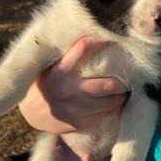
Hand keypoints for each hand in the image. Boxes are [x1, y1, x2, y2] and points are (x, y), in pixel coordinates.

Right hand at [18, 36, 128, 155]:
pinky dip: (115, 108)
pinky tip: (117, 103)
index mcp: (60, 72)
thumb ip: (69, 58)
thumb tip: (93, 37)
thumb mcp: (51, 67)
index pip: (82, 49)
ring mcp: (75, 109)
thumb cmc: (46, 83)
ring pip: (111, 102)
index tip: (110, 40)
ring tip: (126, 90)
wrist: (31, 112)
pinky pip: (106, 115)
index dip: (99, 42)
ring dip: (122, 95)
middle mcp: (68, 91)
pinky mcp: (80, 123)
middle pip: (107, 85)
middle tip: (128, 75)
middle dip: (122, 80)